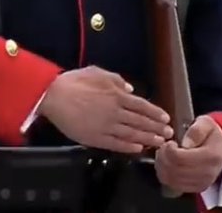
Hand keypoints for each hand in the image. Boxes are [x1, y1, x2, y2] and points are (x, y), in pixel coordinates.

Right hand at [36, 66, 173, 153]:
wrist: (53, 96)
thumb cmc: (73, 82)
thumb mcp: (96, 72)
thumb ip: (116, 80)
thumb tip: (130, 89)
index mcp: (116, 95)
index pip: (142, 106)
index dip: (155, 113)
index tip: (166, 118)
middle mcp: (115, 112)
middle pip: (141, 121)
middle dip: (156, 128)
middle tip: (169, 134)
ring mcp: (107, 126)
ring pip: (132, 134)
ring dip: (148, 139)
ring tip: (159, 143)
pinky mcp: (96, 138)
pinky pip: (117, 144)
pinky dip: (129, 147)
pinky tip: (138, 149)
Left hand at [155, 115, 221, 193]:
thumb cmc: (211, 134)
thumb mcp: (206, 124)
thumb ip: (196, 131)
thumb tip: (185, 143)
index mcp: (211, 156)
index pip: (180, 158)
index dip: (168, 149)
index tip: (170, 142)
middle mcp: (208, 172)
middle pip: (173, 169)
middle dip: (163, 157)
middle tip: (164, 148)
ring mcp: (203, 183)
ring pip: (171, 179)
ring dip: (162, 166)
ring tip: (165, 155)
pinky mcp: (197, 188)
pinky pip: (173, 185)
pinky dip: (165, 175)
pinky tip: (168, 164)